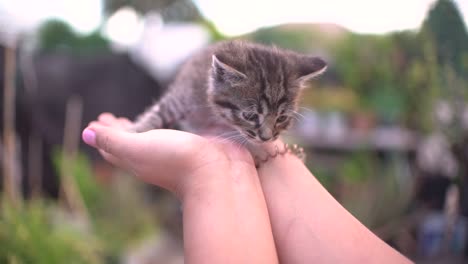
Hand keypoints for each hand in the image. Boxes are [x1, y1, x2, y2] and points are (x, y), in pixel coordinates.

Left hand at [82, 113, 255, 196]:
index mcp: (136, 159)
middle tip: (109, 118)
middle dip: (117, 130)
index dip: (101, 135)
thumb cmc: (176, 160)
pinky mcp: (191, 147)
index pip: (111, 148)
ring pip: (149, 139)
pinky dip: (161, 126)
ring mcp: (173, 153)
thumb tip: (85, 134)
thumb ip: (112, 140)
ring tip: (135, 119)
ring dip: (139, 128)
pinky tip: (167, 121)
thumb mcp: (137, 148)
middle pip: (128, 144)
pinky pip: (170, 134)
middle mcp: (153, 157)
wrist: (218, 173)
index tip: (94, 121)